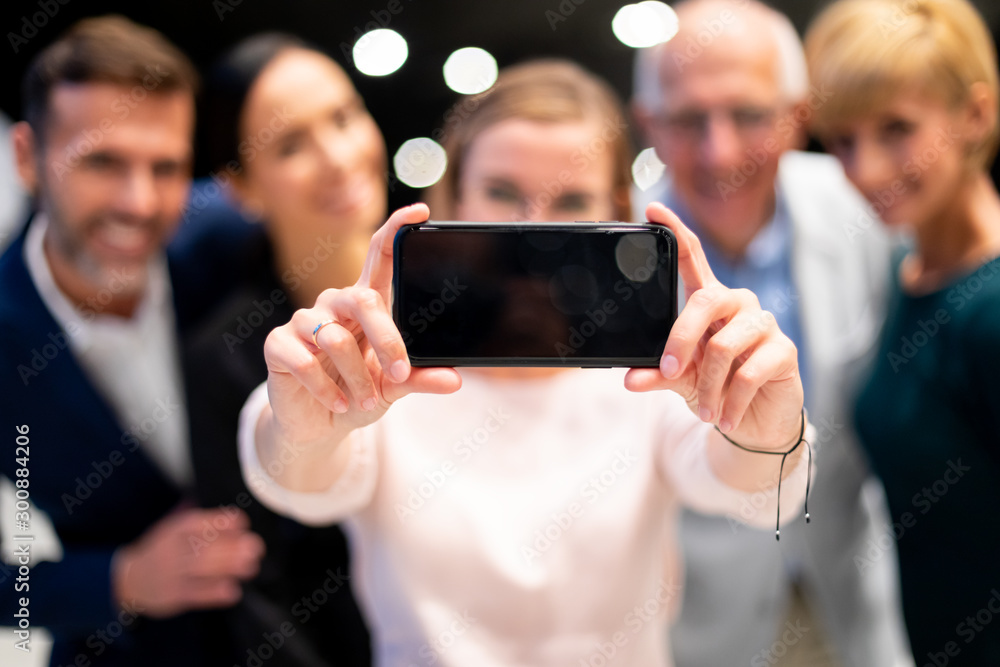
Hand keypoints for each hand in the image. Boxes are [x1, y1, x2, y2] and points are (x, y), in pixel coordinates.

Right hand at [112, 507, 263, 617]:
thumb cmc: (163, 550)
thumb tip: (238, 520)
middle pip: (204, 545)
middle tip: (255, 548)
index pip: (201, 521)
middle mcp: (174, 548)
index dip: (223, 522)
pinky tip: (232, 591)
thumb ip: (206, 523)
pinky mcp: (173, 595)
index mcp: (178, 528)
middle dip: (231, 547)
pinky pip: (195, 594)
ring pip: (201, 568)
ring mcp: (172, 573)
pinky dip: (214, 593)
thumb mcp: (176, 528)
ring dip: (228, 567)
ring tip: (250, 566)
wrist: (128, 578)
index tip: (243, 525)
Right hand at [261, 204, 461, 451]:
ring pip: (336, 339)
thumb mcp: (393, 387)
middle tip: (399, 373)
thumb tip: (454, 381)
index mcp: (365, 304)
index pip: (380, 256)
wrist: (317, 425)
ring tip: (365, 401)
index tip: (421, 212)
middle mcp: (334, 303)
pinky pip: (306, 361)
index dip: (397, 230)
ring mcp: (304, 321)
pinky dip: (327, 389)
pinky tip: (338, 404)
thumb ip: (419, 378)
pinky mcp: (278, 344)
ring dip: (357, 378)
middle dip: (386, 339)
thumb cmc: (359, 393)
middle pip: (363, 299)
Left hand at [625, 203, 803, 450]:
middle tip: (669, 371)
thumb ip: (657, 374)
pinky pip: (749, 373)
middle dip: (680, 339)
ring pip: (723, 344)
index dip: (676, 232)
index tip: (652, 210)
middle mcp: (738, 304)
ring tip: (705, 411)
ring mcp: (763, 324)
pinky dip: (731, 401)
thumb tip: (630, 379)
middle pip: (705, 300)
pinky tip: (726, 417)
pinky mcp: (784, 351)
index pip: (693, 258)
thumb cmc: (716, 389)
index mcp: (709, 303)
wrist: (756, 424)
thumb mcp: (681, 381)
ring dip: (708, 385)